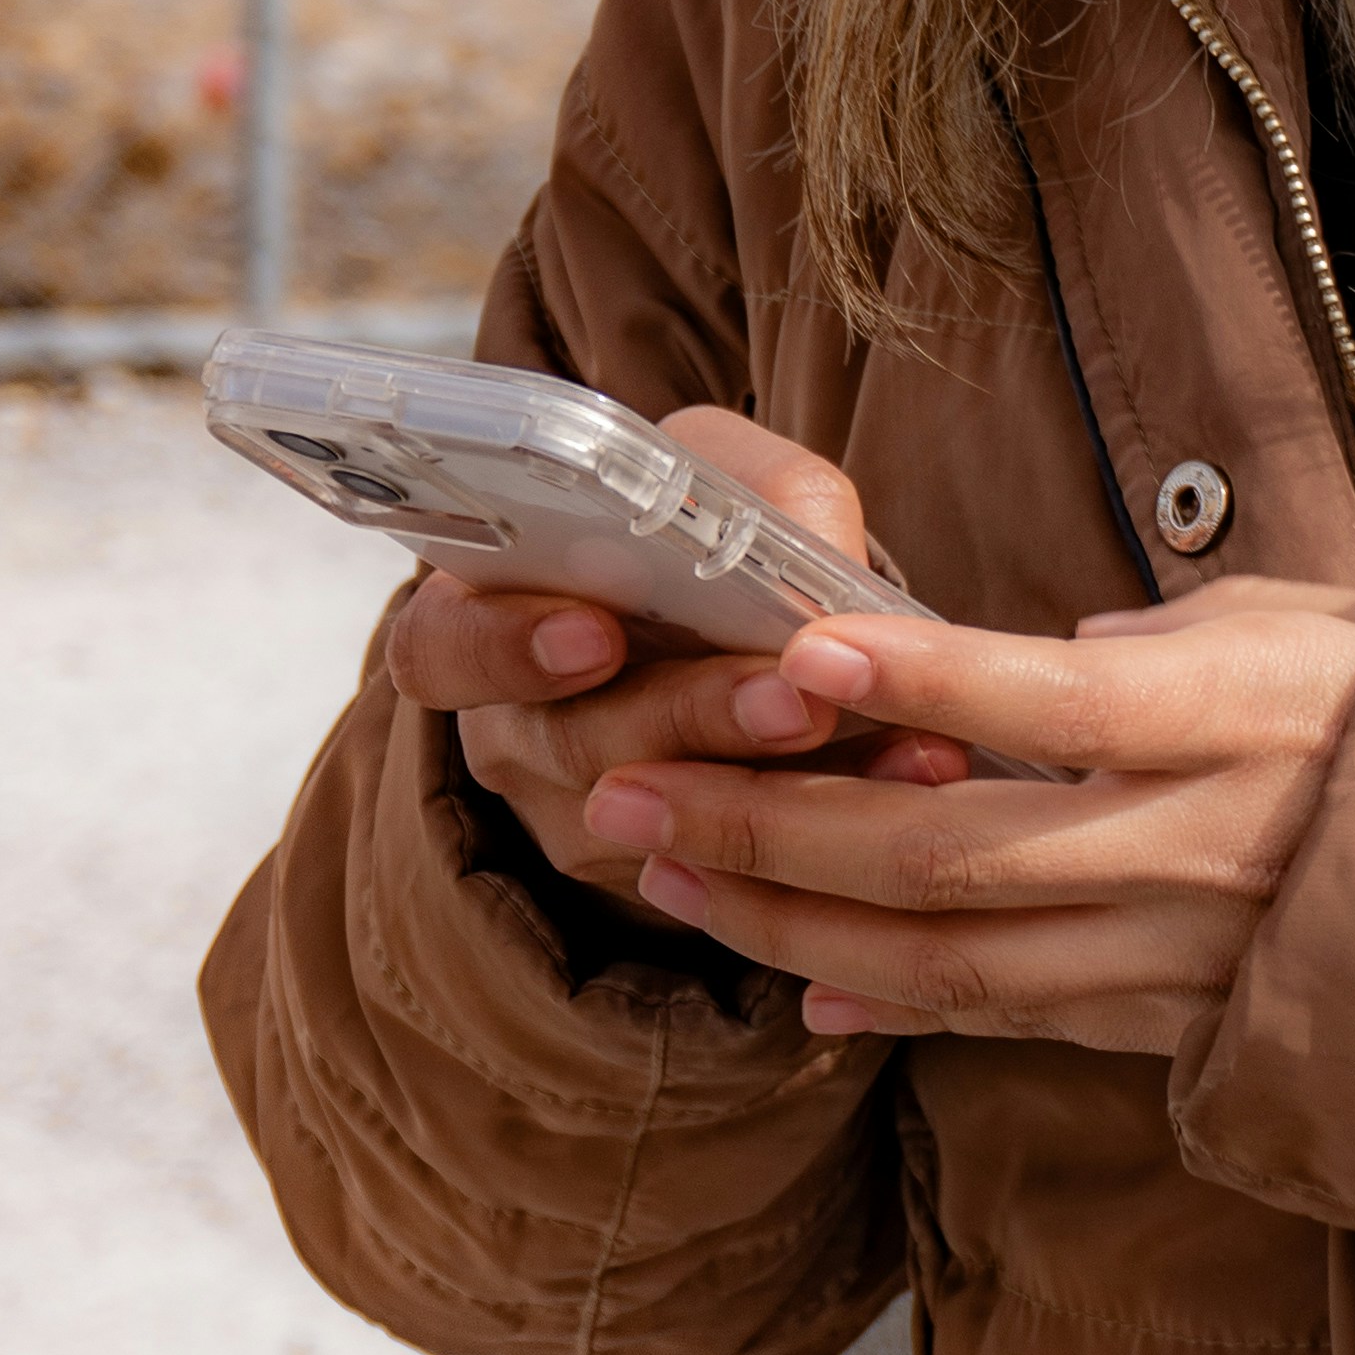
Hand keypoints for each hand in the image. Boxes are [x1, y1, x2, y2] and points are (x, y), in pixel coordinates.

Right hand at [394, 409, 973, 912]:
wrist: (750, 628)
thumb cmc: (705, 532)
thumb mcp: (719, 478)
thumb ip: (761, 490)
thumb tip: (821, 551)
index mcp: (486, 618)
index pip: (440, 649)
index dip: (504, 647)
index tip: (595, 634)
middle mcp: (517, 729)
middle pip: (573, 745)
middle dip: (692, 718)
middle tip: (791, 698)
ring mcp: (586, 819)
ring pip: (660, 823)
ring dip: (780, 783)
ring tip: (888, 741)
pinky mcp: (671, 876)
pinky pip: (741, 863)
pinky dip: (838, 813)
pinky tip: (914, 768)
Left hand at [575, 569, 1354, 1053]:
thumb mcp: (1328, 623)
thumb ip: (1187, 632)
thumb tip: (1072, 651)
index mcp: (1244, 720)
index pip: (1056, 698)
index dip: (922, 679)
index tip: (798, 645)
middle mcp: (1202, 848)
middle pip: (953, 852)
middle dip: (770, 824)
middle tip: (627, 786)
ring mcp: (1183, 956)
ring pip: (952, 959)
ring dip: (789, 923)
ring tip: (664, 875)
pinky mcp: (1176, 1027)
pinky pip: (1014, 1022)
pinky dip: (895, 1009)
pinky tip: (796, 988)